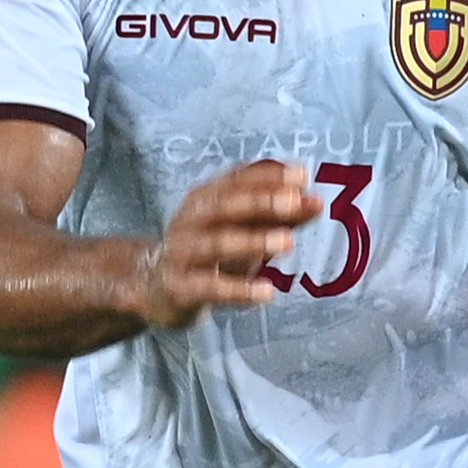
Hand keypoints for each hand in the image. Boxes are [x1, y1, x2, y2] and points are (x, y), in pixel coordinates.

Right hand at [139, 160, 309, 326]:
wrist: (152, 285)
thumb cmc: (208, 250)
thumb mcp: (242, 229)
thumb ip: (278, 216)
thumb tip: (315, 201)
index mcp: (206, 198)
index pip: (237, 180)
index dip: (268, 176)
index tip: (302, 174)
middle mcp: (191, 220)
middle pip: (225, 206)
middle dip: (262, 201)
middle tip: (296, 201)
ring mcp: (182, 253)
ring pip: (216, 243)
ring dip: (252, 241)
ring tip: (288, 242)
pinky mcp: (180, 287)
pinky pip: (209, 287)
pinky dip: (238, 290)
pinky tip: (267, 293)